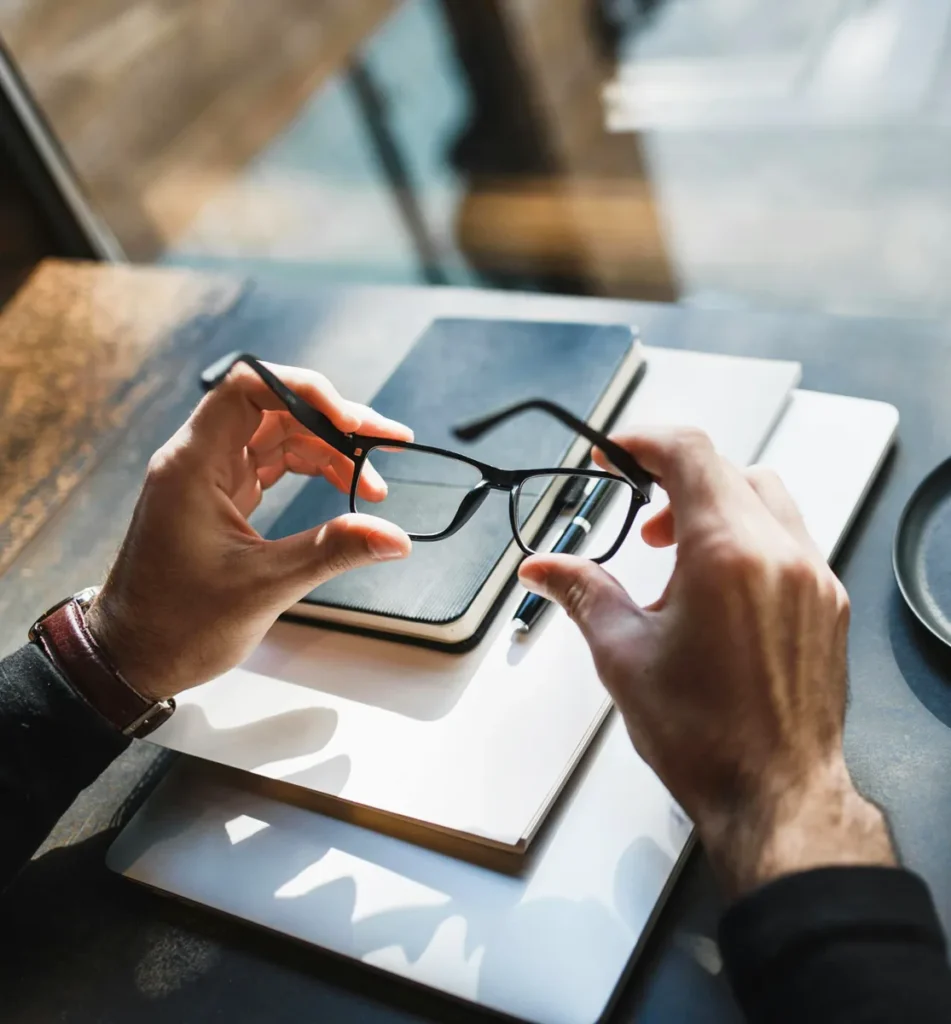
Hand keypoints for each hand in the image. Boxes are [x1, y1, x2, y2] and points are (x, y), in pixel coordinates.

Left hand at [86, 361, 412, 700]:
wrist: (132, 659)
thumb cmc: (178, 626)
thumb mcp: (264, 586)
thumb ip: (331, 551)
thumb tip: (396, 538)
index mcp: (193, 464)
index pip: (249, 388)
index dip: (306, 391)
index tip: (354, 423)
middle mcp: (197, 459)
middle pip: (274, 407)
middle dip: (334, 422)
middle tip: (387, 446)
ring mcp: (208, 477)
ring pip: (278, 435)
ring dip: (329, 450)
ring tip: (373, 484)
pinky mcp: (219, 497)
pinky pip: (271, 463)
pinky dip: (311, 470)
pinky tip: (343, 488)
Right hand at [518, 427, 894, 895]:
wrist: (776, 796)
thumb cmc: (707, 738)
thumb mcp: (623, 655)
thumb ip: (583, 592)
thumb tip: (544, 567)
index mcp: (726, 554)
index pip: (689, 454)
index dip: (643, 443)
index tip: (615, 458)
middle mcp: (780, 554)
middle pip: (728, 470)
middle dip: (675, 480)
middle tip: (641, 518)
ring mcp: (813, 578)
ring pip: (766, 499)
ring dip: (716, 506)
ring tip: (676, 557)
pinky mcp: (828, 603)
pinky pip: (790, 540)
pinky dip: (750, 537)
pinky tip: (718, 587)